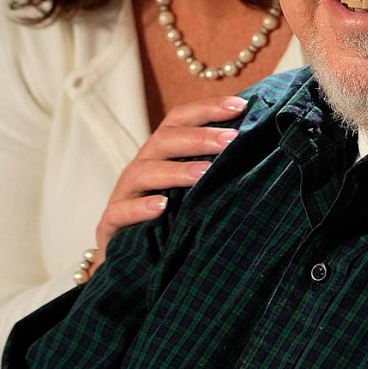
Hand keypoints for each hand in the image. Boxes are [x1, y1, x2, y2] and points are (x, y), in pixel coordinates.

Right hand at [88, 95, 247, 275]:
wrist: (132, 262)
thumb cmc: (171, 218)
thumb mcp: (192, 190)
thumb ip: (214, 166)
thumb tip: (256, 140)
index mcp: (161, 152)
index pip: (180, 119)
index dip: (208, 109)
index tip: (241, 106)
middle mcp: (141, 166)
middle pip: (164, 140)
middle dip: (199, 137)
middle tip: (232, 139)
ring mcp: (123, 195)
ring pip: (143, 172)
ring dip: (175, 171)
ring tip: (204, 173)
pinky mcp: (110, 225)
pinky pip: (121, 212)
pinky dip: (141, 207)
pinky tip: (163, 206)